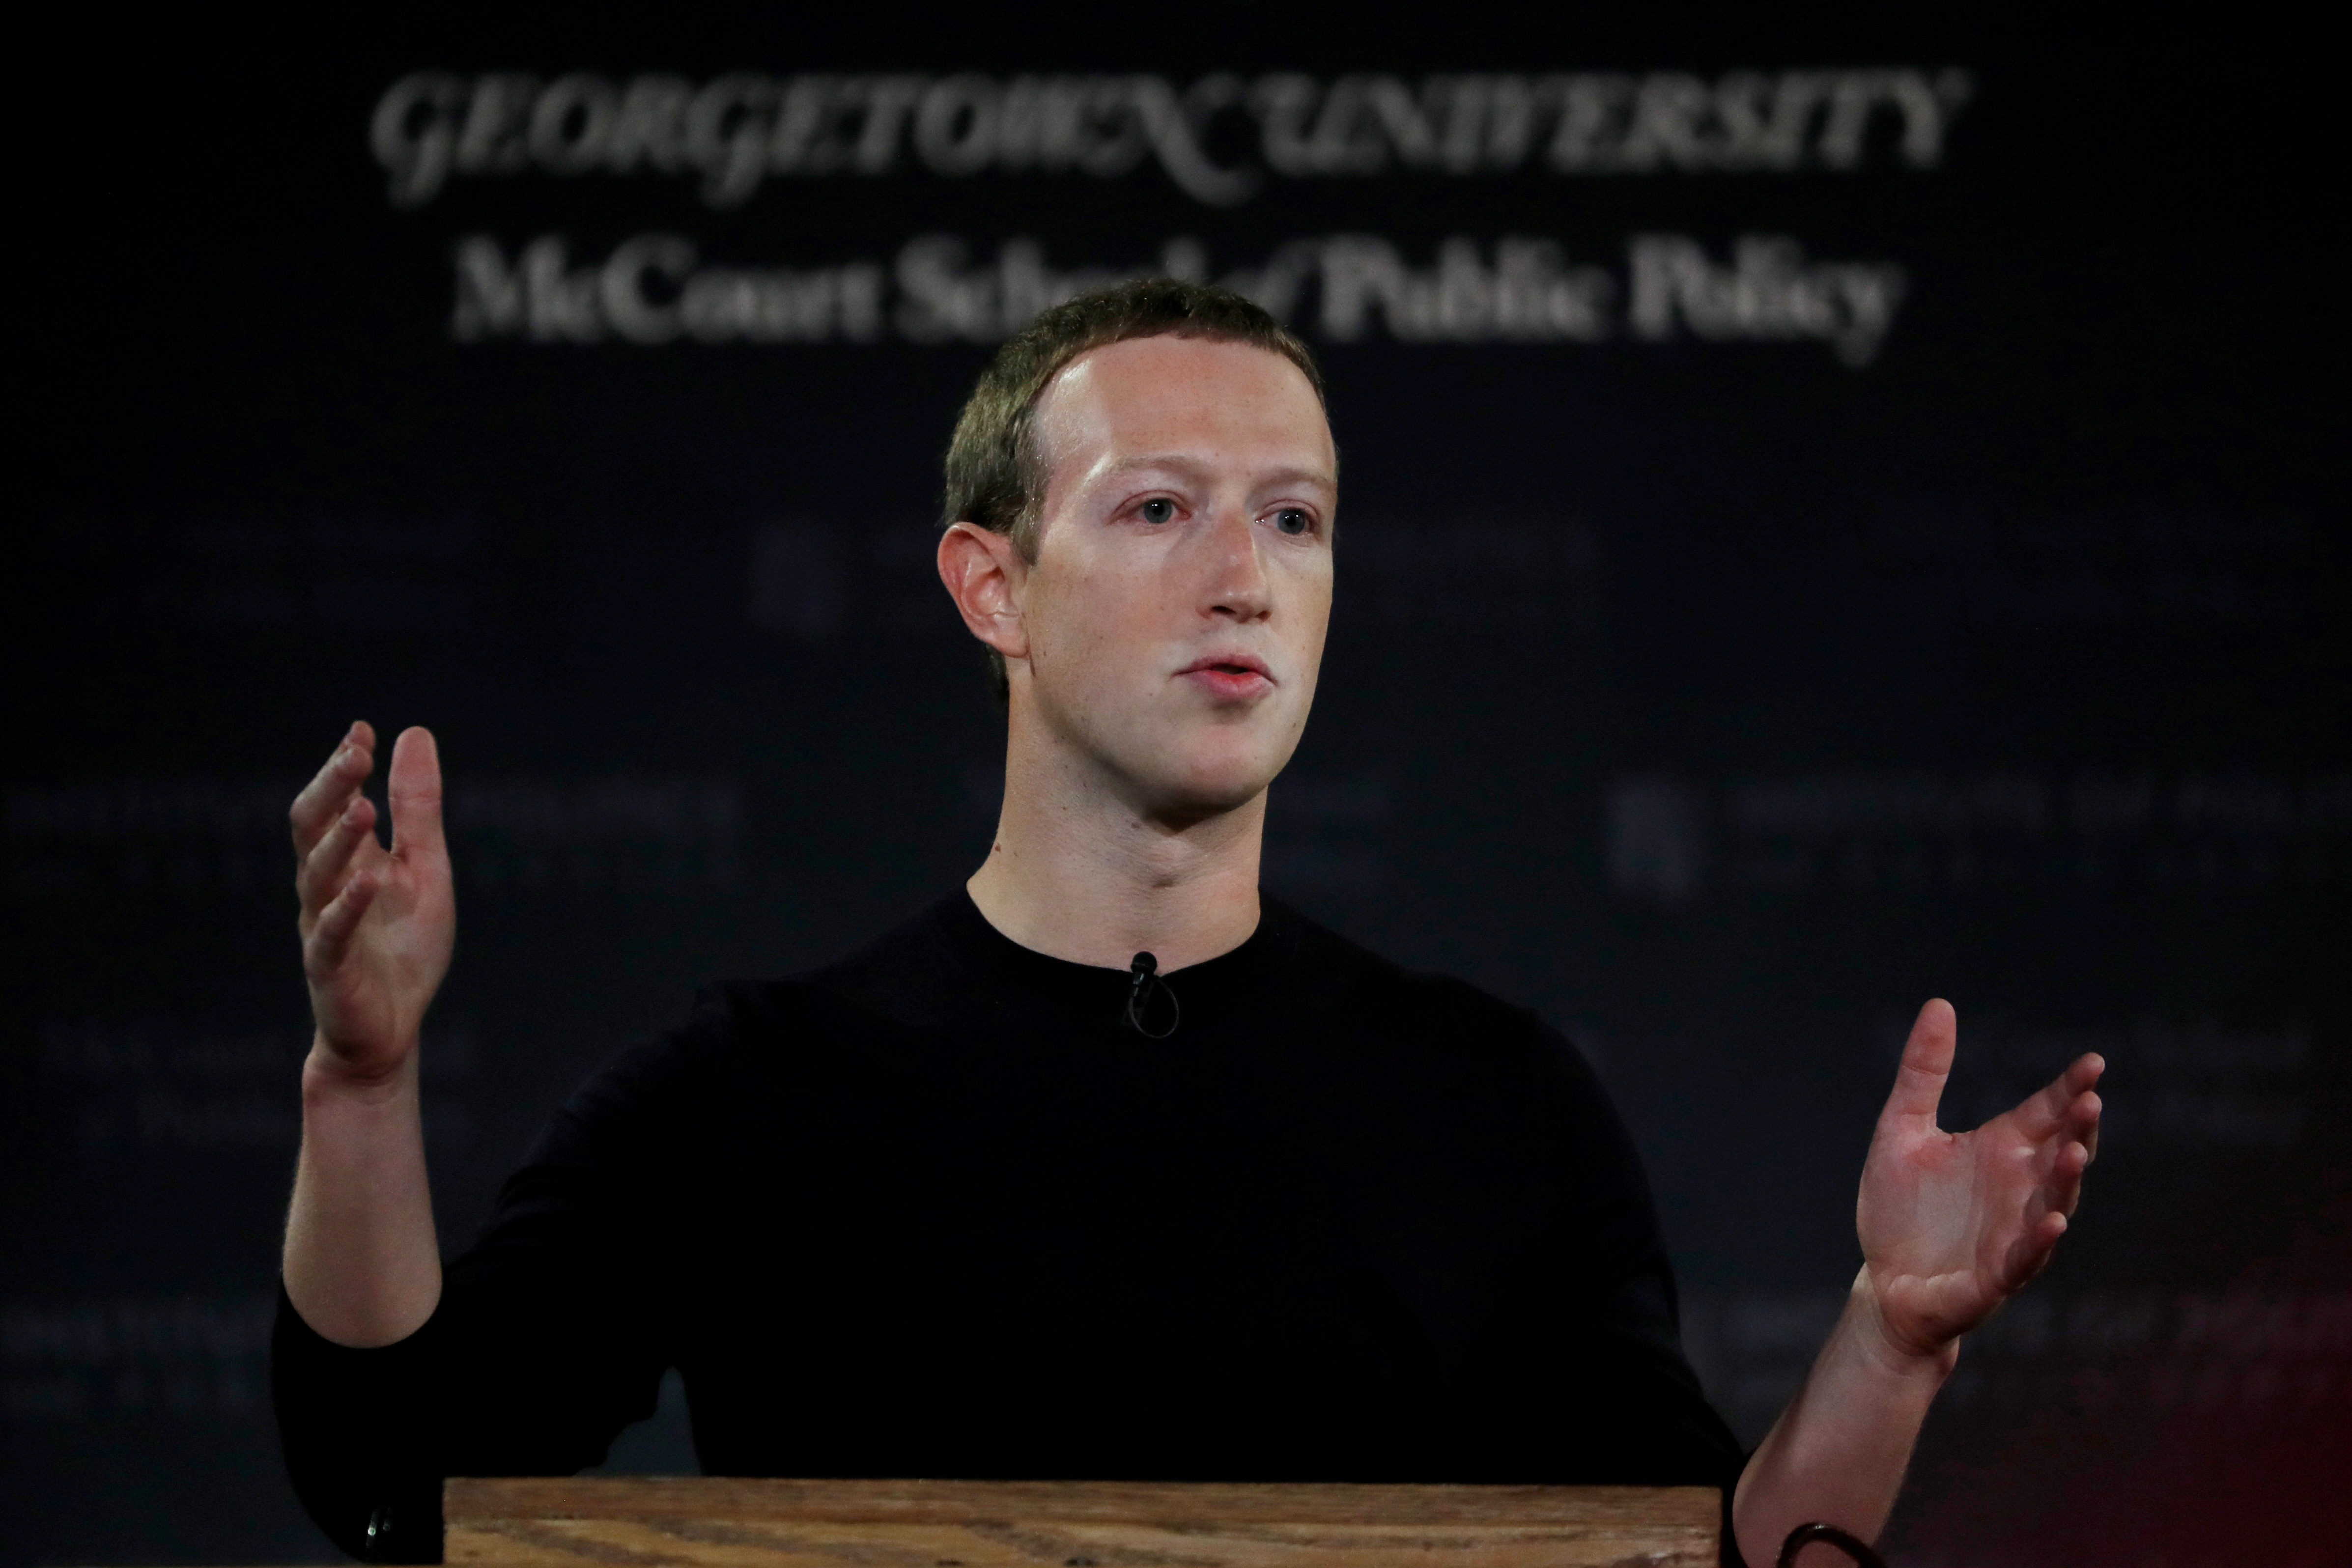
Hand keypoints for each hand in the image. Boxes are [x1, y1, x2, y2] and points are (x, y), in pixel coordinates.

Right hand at [289, 722, 454, 1085]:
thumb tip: (412, 733)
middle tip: (355, 753)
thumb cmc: (403, 947)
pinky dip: (348, 905)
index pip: (333, 801)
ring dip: (339, 839)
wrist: (390, 1028)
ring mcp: (322, 924)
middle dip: (331, 787)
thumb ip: (417, 809)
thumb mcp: (424, 867)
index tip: (363, 730)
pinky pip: (331, 933)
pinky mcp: (329, 967)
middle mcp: (325, 886)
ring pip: (317, 874)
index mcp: (348, 860)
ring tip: (364, 806)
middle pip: (311, 826)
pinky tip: (367, 880)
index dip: (343, 766)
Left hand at [1855, 999, 2102, 1361]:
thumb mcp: (1901, 1129)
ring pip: (2053, 1202)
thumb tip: (1939, 1003)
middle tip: (2091, 1100)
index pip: (2045, 1111)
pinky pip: (2026, 1257)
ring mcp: (2014, 1232)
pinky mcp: (1998, 1274)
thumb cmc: (1899, 1208)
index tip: (2092, 1063)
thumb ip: (1923, 1072)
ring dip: (2066, 1179)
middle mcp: (2019, 1187)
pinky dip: (2040, 1239)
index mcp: (2001, 1149)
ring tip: (2074, 1149)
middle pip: (2060, 1152)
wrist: (1885, 1281)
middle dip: (2078, 1128)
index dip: (2070, 1089)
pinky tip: (2052, 1221)